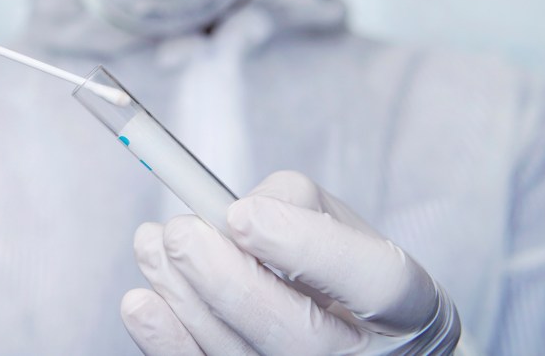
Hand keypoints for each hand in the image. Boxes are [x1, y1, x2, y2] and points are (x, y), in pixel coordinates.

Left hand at [121, 171, 459, 354]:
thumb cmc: (342, 272)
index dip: (303, 246)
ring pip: (242, 355)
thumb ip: (293, 204)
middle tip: (179, 232)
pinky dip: (169, 342)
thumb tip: (230, 214)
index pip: (373, 282)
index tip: (240, 212)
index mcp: (403, 306)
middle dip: (225, 279)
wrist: (359, 344)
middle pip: (298, 334)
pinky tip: (141, 303)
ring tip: (151, 245)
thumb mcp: (341, 224)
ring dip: (183, 298)